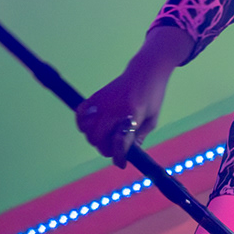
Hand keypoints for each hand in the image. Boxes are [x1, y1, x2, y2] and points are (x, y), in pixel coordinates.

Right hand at [76, 26, 186, 162]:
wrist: (146, 69)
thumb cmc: (152, 95)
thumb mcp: (153, 117)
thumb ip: (140, 135)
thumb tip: (128, 153)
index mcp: (134, 114)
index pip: (120, 142)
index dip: (119, 157)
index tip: (121, 164)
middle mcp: (115, 109)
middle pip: (99, 139)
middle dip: (105, 149)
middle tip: (113, 148)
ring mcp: (103, 102)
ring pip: (88, 131)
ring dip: (95, 139)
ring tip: (104, 138)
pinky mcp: (96, 96)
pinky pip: (80, 114)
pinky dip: (81, 124)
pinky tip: (89, 127)